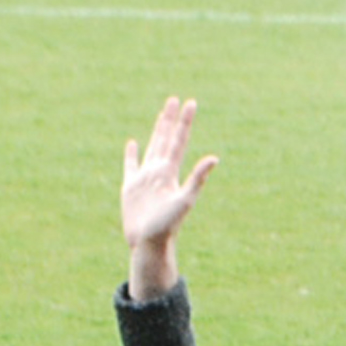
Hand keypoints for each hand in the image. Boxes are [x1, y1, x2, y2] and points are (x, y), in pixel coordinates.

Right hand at [121, 95, 217, 300]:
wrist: (150, 245)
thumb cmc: (167, 227)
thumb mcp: (184, 200)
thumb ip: (198, 178)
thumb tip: (214, 158)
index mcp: (170, 172)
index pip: (179, 140)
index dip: (184, 122)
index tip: (190, 103)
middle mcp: (159, 172)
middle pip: (166, 139)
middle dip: (170, 120)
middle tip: (176, 100)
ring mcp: (145, 179)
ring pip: (151, 147)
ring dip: (157, 130)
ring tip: (161, 115)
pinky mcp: (131, 188)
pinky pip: (131, 165)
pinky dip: (131, 154)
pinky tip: (133, 143)